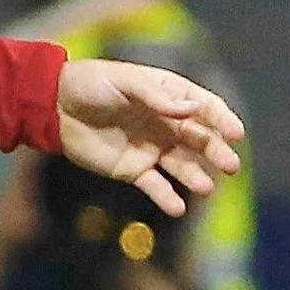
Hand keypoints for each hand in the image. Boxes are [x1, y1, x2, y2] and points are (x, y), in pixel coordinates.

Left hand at [55, 57, 242, 217]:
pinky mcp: (132, 170)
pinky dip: (167, 197)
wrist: (53, 106)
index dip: (222, 119)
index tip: (236, 133)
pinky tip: (177, 207)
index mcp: (168, 95)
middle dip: (216, 151)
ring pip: (182, 165)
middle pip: (199, 139)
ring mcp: (151, 148)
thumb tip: (193, 109)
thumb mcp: (124, 82)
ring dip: (196, 176)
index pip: (205, 107)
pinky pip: (155, 186)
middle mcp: (166, 123)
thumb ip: (157, 96)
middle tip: (231, 165)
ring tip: (206, 188)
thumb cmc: (90, 84)